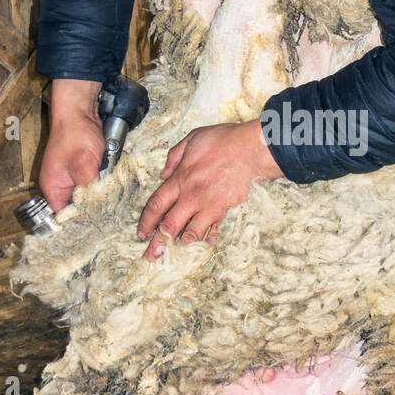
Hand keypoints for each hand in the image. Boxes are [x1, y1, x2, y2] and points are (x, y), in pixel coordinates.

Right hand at [39, 79, 104, 211]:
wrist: (80, 109)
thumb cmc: (75, 134)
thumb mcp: (84, 165)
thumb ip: (90, 190)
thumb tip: (100, 208)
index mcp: (53, 190)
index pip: (67, 216)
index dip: (85, 218)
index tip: (103, 218)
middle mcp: (61, 186)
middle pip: (82, 205)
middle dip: (99, 198)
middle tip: (114, 194)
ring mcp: (73, 176)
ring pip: (93, 191)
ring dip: (106, 184)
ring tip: (114, 175)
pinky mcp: (85, 167)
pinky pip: (98, 178)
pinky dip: (108, 173)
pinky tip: (116, 164)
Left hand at [138, 119, 281, 257]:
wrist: (252, 149)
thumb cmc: (225, 141)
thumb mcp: (193, 138)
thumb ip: (175, 156)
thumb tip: (164, 173)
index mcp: (181, 178)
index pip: (156, 205)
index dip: (146, 221)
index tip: (142, 232)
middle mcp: (192, 196)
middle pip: (169, 226)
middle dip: (157, 243)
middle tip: (151, 255)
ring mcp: (210, 206)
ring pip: (191, 233)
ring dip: (181, 246)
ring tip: (173, 256)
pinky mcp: (226, 210)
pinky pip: (214, 230)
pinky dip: (208, 239)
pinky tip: (205, 245)